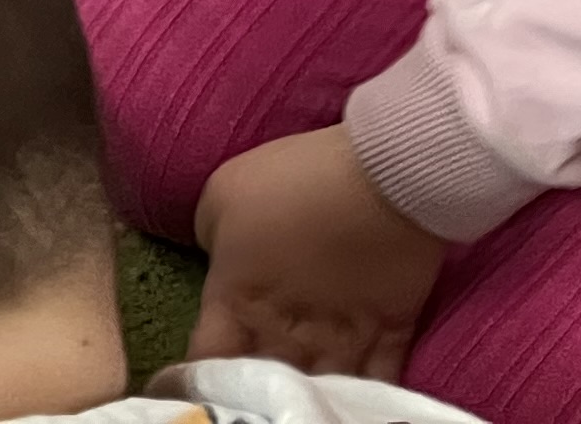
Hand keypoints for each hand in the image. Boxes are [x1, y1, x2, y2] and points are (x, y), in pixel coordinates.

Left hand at [193, 126, 447, 379]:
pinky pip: (380, 385)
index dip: (194, 376)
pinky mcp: (391, 333)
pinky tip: (357, 404)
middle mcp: (287, 332)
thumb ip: (210, 237)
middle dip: (250, 393)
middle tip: (242, 398)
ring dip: (305, 401)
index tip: (188, 384)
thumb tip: (219, 262)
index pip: (207, 358)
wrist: (381, 179)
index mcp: (239, 299)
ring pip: (319, 391)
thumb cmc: (292, 180)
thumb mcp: (221, 195)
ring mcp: (343, 339)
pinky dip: (369, 400)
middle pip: (263, 382)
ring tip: (294, 405)